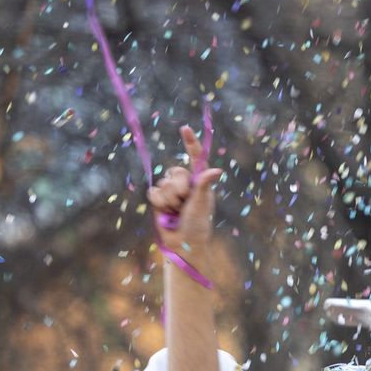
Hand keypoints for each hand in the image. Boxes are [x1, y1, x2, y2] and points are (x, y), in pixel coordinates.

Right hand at [146, 124, 220, 267]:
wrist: (183, 242)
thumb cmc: (198, 223)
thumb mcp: (202, 202)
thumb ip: (203, 184)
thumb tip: (217, 170)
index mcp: (199, 180)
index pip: (195, 157)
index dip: (190, 142)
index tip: (185, 128)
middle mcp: (185, 182)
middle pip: (175, 172)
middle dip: (179, 189)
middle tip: (185, 204)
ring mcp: (170, 190)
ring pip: (163, 183)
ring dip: (170, 200)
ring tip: (177, 212)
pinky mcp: (158, 199)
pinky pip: (153, 192)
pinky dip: (160, 203)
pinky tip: (166, 214)